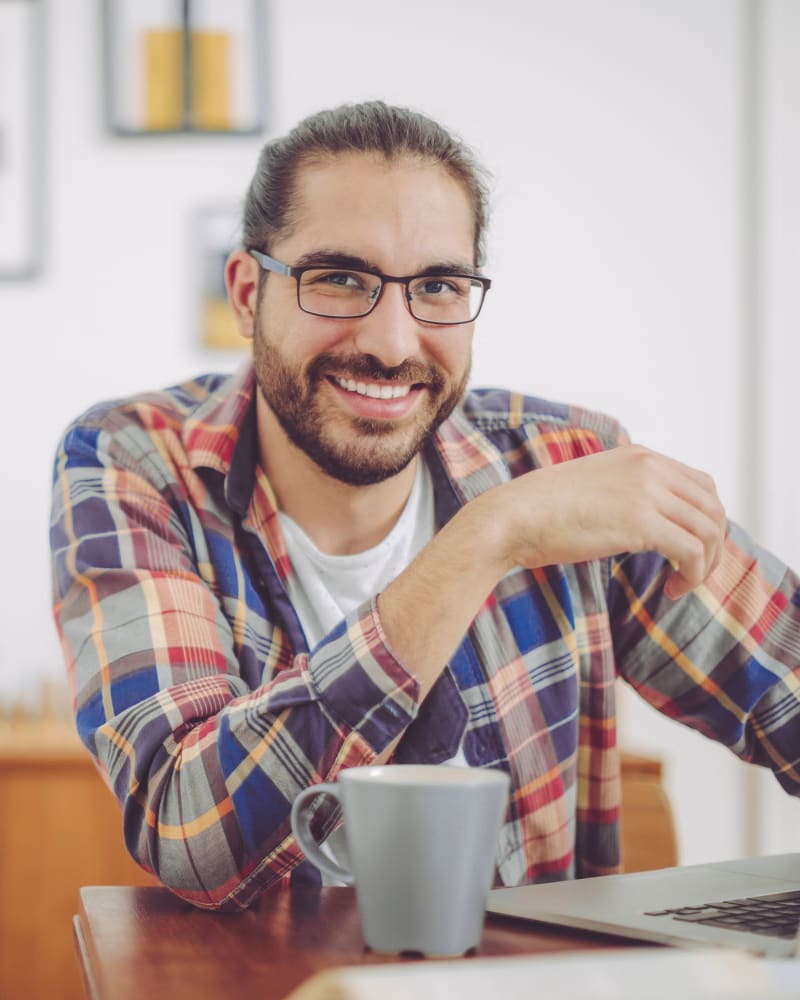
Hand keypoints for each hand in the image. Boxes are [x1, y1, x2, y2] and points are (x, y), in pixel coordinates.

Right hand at [486, 444, 726, 598]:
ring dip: (705, 564)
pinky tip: (672, 589)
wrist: (513, 517)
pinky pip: (691, 552)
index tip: (689, 549)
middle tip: (693, 572)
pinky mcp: (640, 522)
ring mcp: (647, 492)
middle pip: (712, 506)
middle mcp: (650, 467)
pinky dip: (692, 575)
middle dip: (713, 544)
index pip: (701, 484)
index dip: (705, 520)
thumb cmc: (542, 511)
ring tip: (682, 584)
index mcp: (640, 456)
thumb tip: (646, 522)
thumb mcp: (594, 487)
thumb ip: (624, 492)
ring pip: (709, 530)